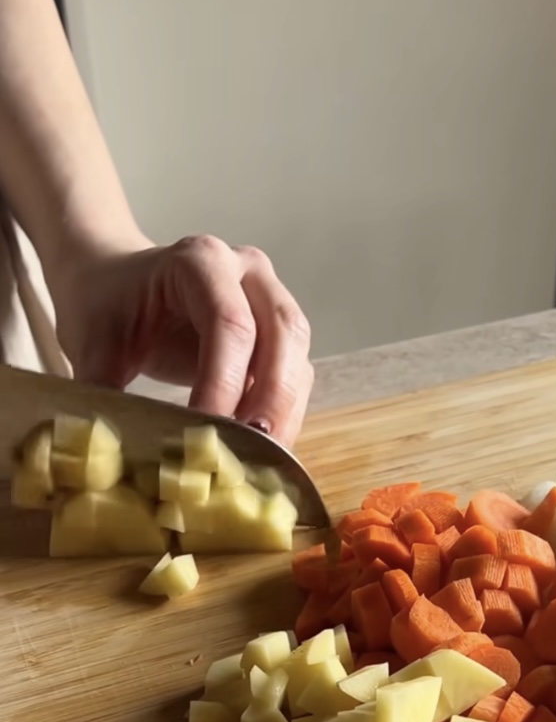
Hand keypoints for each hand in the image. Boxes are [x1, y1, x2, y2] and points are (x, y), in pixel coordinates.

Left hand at [49, 234, 314, 446]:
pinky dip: (284, 415)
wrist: (116, 286)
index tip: (206, 432)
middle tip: (251, 453)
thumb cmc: (106, 306)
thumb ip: (102, 386)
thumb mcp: (93, 340)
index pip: (228, 322)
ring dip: (284, 412)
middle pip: (282, 332)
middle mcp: (246, 273)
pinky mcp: (277, 336)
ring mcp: (270, 300)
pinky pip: (296, 376)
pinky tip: (261, 451)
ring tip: (261, 461)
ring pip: (297, 356)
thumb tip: (109, 444)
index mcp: (199, 261)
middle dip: (271, 399)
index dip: (224, 382)